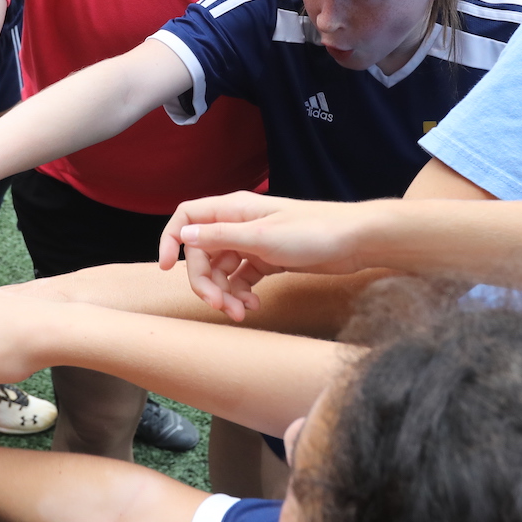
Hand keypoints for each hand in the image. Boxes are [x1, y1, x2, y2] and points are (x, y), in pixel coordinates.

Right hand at [158, 192, 370, 321]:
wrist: (357, 241)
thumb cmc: (315, 231)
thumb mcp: (263, 236)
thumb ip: (221, 236)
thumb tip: (184, 234)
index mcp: (233, 210)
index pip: (187, 217)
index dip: (170, 239)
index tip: (164, 267)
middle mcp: (238, 224)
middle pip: (202, 253)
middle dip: (205, 282)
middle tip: (220, 307)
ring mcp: (253, 243)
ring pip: (222, 270)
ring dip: (225, 293)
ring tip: (242, 312)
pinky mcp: (268, 260)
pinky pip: (242, 279)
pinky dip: (241, 294)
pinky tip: (252, 306)